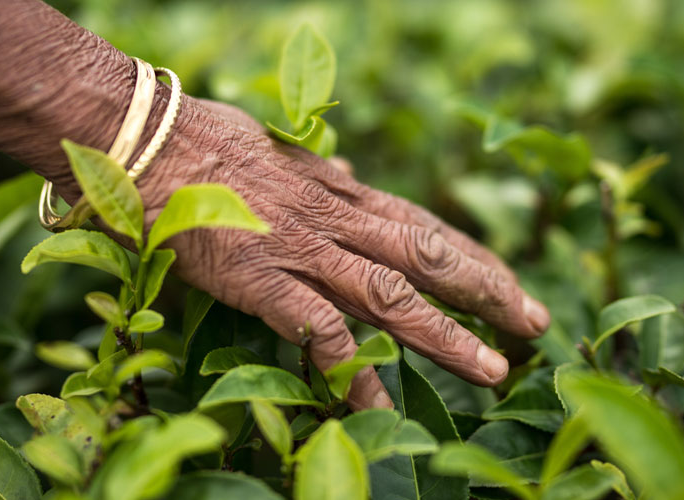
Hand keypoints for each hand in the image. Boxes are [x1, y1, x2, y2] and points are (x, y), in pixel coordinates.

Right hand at [132, 97, 550, 409]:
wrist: (146, 139)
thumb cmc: (202, 142)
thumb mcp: (279, 151)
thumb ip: (321, 173)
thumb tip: (353, 175)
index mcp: (338, 190)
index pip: (422, 225)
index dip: (469, 254)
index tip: (506, 279)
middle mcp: (334, 219)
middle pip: (428, 256)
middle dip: (487, 290)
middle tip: (536, 323)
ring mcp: (301, 249)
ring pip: (393, 295)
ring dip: (447, 335)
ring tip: (495, 370)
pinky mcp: (263, 279)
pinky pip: (319, 332)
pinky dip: (352, 370)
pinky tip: (378, 407)